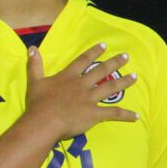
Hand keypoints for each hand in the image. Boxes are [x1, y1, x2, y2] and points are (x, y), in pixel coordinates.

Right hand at [23, 44, 137, 140]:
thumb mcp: (34, 81)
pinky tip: (135, 116)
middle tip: (126, 56)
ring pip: (110, 88)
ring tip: (135, 77)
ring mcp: (90, 99)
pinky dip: (125, 115)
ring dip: (124, 82)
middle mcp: (82, 85)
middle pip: (101, 71)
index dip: (94, 52)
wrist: (44, 121)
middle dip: (114, 63)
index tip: (104, 46)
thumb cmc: (38, 103)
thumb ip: (34, 65)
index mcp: (68, 77)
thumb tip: (31, 48)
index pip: (83, 61)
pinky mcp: (94, 114)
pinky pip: (113, 114)